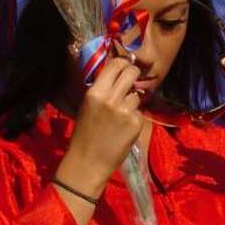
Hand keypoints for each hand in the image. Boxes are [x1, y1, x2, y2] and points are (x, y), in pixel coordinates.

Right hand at [56, 57, 143, 200]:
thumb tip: (120, 72)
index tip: (126, 68)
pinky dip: (134, 118)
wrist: (88, 161)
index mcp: (95, 92)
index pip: (116, 63)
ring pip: (137, 94)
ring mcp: (125, 110)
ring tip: (121, 115)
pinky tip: (124, 129)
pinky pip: (139, 112)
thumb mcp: (88, 105)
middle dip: (134, 76)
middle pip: (132, 72)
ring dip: (132, 101)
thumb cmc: (86, 133)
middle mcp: (111, 97)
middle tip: (130, 84)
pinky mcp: (135, 123)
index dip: (124, 63)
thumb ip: (104, 88)